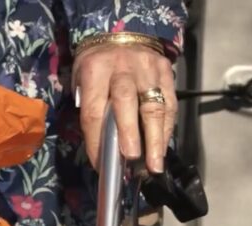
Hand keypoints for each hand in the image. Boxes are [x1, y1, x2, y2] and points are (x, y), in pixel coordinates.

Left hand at [74, 44, 175, 173]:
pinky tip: (162, 147)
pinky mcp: (167, 71)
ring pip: (154, 105)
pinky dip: (166, 128)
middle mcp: (122, 68)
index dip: (96, 139)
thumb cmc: (97, 66)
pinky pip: (169, 104)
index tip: (100, 163)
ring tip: (155, 164)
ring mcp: (148, 69)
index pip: (94, 110)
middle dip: (130, 134)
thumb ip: (89, 108)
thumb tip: (102, 148)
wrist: (122, 35)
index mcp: (94, 70)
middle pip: (126, 103)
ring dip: (155, 138)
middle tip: (133, 159)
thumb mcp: (81, 81)